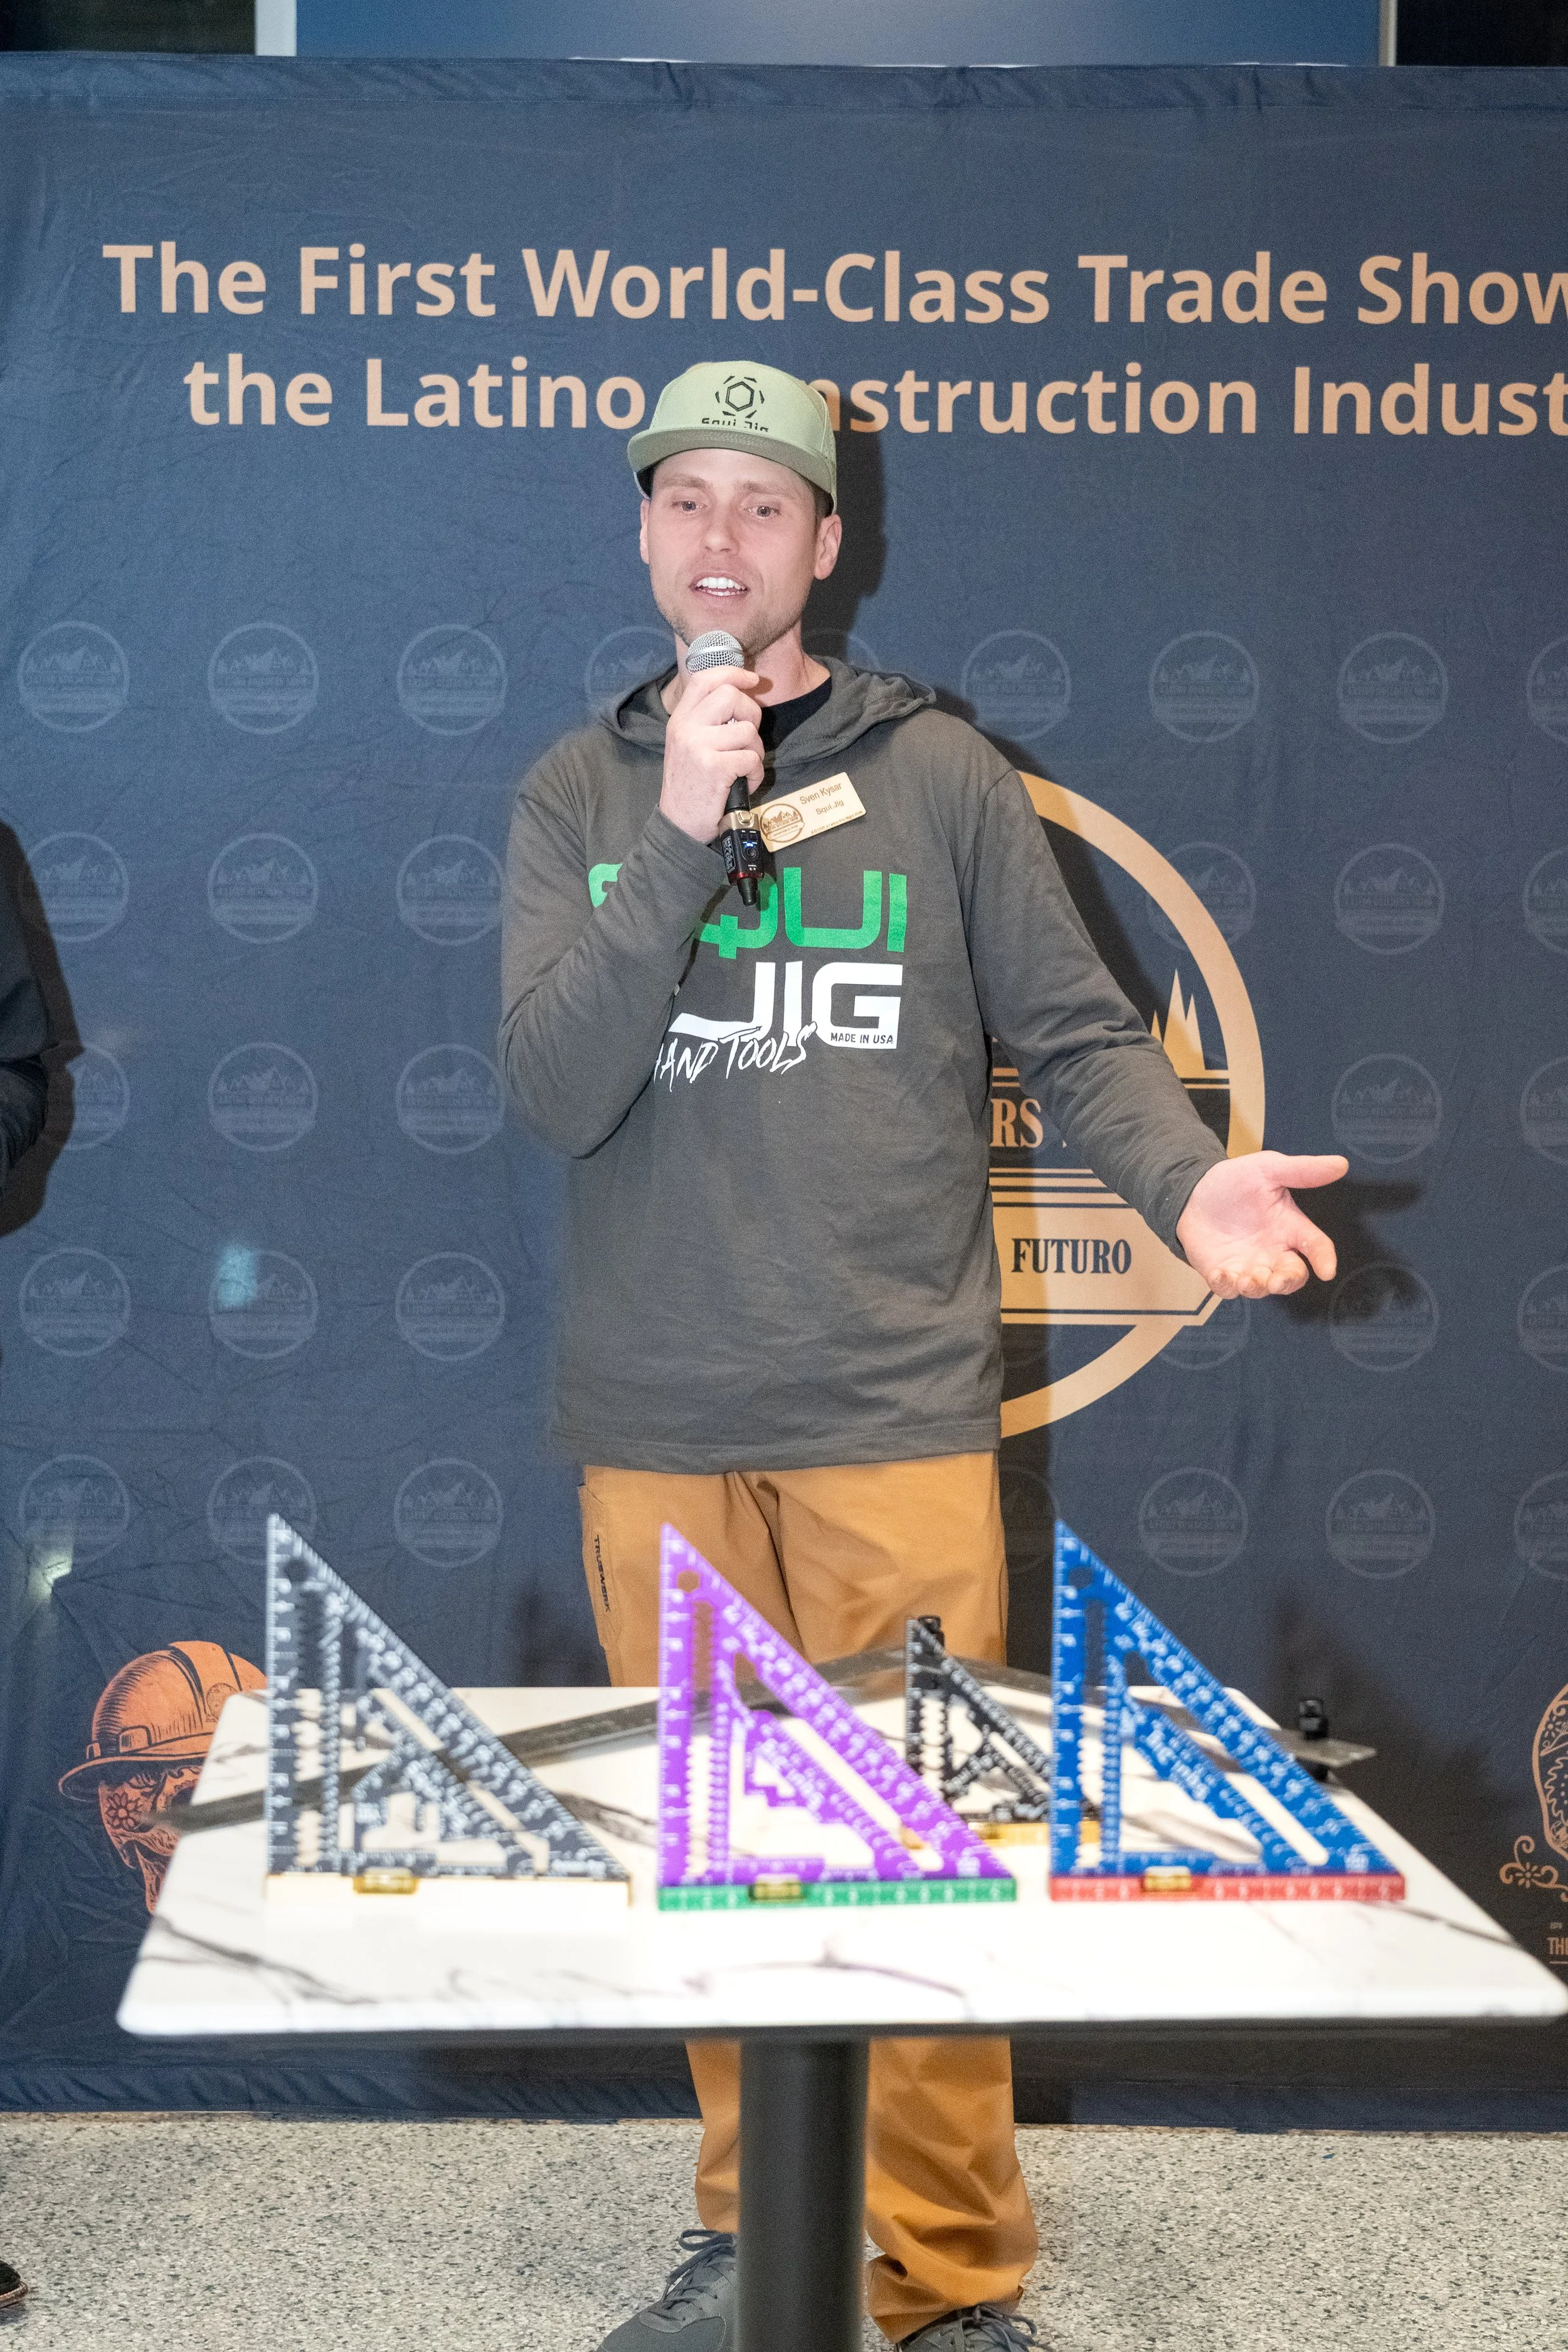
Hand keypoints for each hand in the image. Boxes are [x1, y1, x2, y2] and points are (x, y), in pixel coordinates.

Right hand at [660, 664, 763, 845]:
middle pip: (731, 695)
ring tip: (744, 768)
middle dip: (752, 713)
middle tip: (748, 737)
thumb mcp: (689, 745)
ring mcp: (698, 746)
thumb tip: (742, 698)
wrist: (678, 825)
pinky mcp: (714, 767)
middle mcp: (686, 728)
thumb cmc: (691, 785)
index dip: (733, 673)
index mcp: (680, 719)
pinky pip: (751, 758)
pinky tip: (744, 783)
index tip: (752, 680)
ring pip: (748, 730)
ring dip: (756, 751)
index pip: (705, 678)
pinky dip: (755, 774)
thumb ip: (708, 721)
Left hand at [1175, 1151, 1347, 1299]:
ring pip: (1262, 1288)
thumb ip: (1302, 1170)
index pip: (1315, 1246)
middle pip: (1292, 1276)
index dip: (1324, 1259)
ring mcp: (1249, 1266)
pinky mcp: (1223, 1273)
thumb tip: (1341, 1164)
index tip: (1326, 1271)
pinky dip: (1226, 1286)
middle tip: (1276, 1281)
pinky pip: (1227, 1290)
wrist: (1193, 1192)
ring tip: (1246, 1279)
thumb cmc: (1235, 1181)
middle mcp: (1273, 1252)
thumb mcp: (1268, 1169)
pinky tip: (1220, 1274)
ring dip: (1257, 1288)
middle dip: (1287, 1282)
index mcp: (1290, 1228)